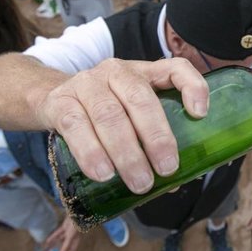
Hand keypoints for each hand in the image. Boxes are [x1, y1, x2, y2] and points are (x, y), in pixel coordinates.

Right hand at [35, 58, 208, 193]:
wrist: (51, 98)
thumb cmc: (103, 111)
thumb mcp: (130, 113)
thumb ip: (151, 138)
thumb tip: (174, 182)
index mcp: (143, 72)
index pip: (174, 68)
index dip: (192, 86)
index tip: (200, 115)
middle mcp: (116, 71)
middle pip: (140, 98)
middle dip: (156, 137)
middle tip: (166, 169)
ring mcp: (86, 84)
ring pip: (109, 115)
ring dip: (126, 153)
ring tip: (138, 182)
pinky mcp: (60, 101)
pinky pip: (76, 126)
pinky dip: (91, 152)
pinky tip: (102, 174)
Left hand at [44, 217, 80, 250]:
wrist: (76, 214)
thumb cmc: (75, 227)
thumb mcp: (70, 238)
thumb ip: (65, 247)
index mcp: (76, 240)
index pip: (72, 249)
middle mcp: (72, 237)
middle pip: (65, 244)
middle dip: (59, 248)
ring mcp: (68, 232)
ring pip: (61, 239)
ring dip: (55, 242)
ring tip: (48, 248)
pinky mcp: (64, 226)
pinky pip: (58, 233)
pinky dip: (53, 237)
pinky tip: (48, 241)